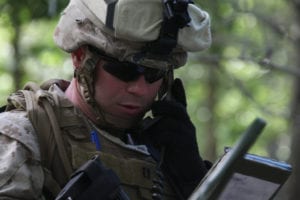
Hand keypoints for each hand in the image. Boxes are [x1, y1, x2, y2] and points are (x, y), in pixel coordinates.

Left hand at [142, 78, 208, 197]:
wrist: (187, 172)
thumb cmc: (174, 153)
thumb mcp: (167, 138)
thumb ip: (161, 127)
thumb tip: (148, 120)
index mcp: (183, 121)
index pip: (182, 103)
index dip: (179, 91)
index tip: (177, 80)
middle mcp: (187, 124)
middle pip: (176, 108)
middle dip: (163, 105)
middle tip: (154, 108)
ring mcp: (187, 133)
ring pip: (169, 121)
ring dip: (157, 125)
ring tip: (153, 134)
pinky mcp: (185, 143)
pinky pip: (168, 134)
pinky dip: (159, 136)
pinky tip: (157, 142)